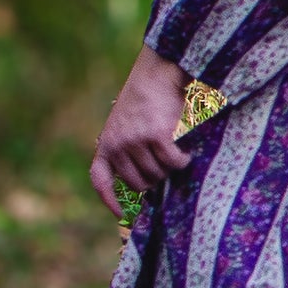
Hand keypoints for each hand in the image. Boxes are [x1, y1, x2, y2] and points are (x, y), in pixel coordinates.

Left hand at [89, 45, 193, 213]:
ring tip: (176, 156)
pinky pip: (173, 162)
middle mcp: (118, 145)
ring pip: (158, 174)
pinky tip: (187, 156)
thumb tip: (144, 182)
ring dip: (170, 169)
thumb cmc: (143, 99)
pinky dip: (182, 162)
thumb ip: (125, 149)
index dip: (109, 200)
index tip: (120, 214)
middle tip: (165, 168)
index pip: (100, 180)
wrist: (155, 73)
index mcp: (106, 144)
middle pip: (139, 183)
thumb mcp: (122, 124)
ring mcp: (136, 141)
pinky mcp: (156, 136)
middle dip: (154, 180)